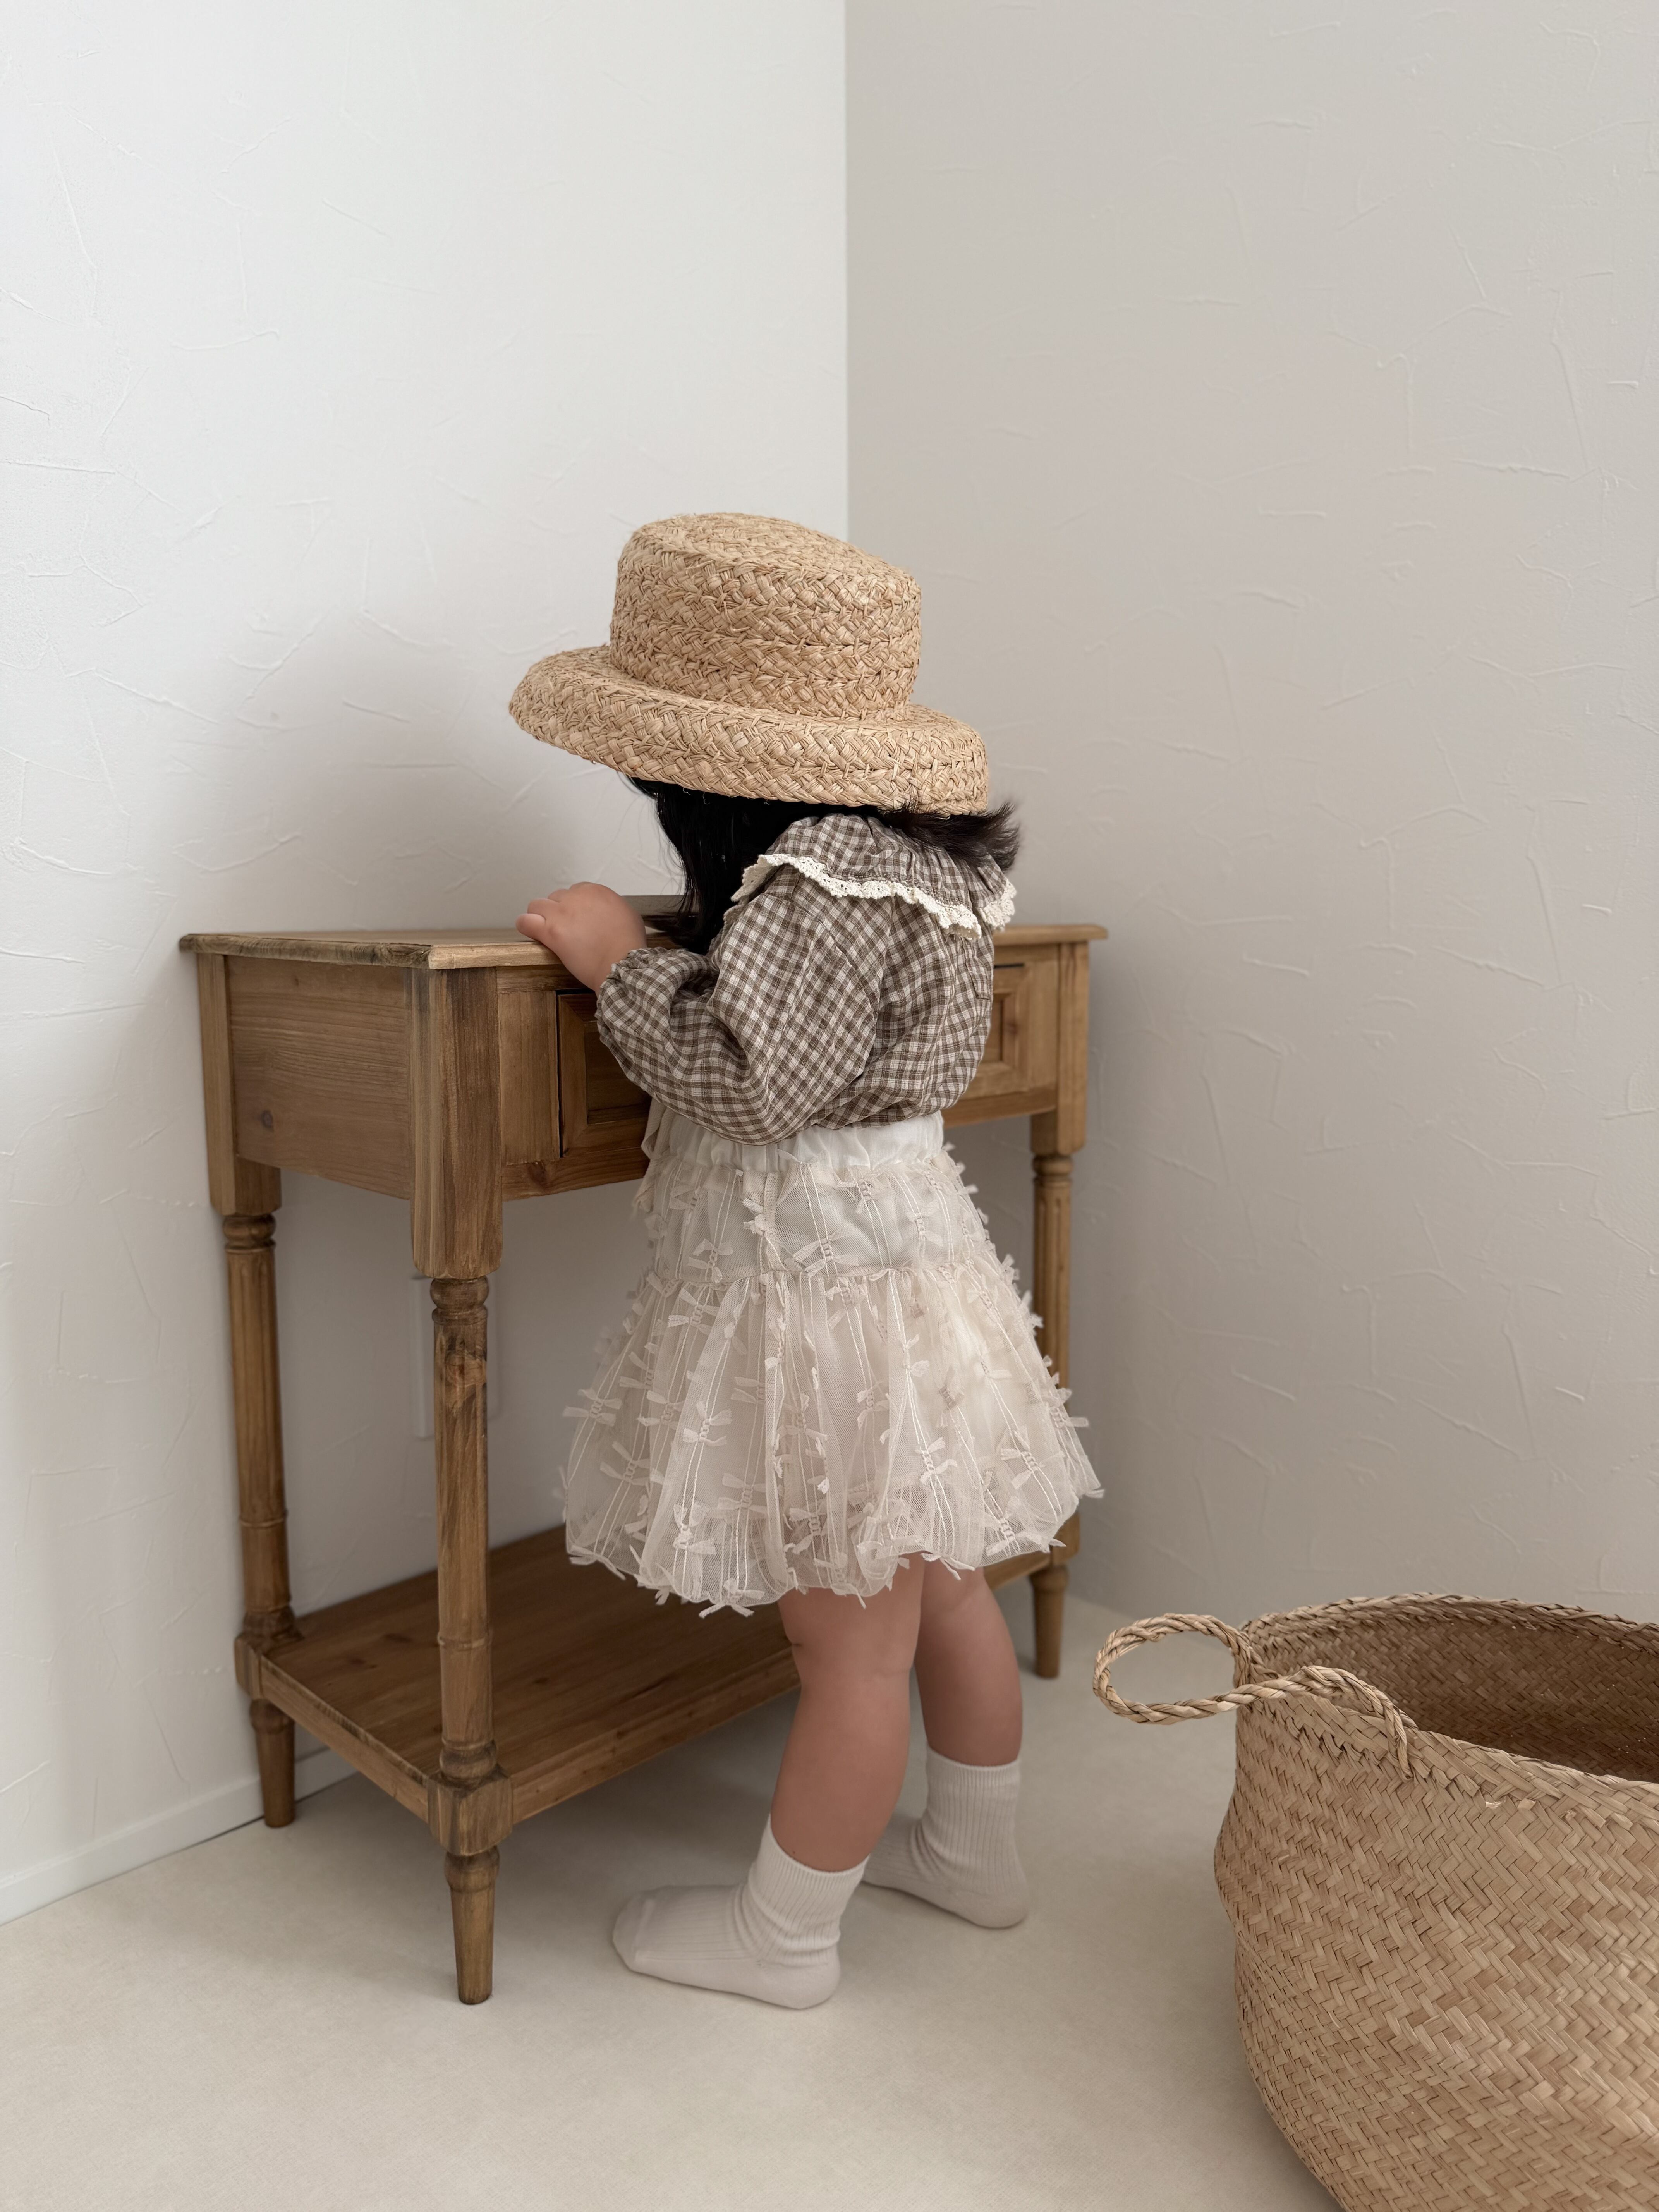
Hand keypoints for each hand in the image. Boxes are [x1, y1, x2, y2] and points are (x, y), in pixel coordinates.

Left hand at [515, 883, 648, 990]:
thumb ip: (611, 907)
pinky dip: (526, 925)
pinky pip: (526, 921)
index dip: (575, 905)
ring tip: (546, 928)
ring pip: (538, 905)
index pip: (576, 890)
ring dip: (540, 916)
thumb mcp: (628, 915)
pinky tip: (530, 931)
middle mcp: (576, 898)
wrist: (621, 964)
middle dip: (559, 910)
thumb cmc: (628, 944)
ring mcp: (561, 914)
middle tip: (565, 927)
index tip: (578, 918)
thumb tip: (606, 912)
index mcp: (595, 892)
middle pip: (556, 897)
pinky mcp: (551, 932)